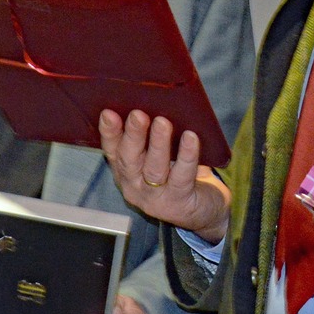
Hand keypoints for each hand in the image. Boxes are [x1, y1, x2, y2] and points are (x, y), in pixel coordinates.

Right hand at [98, 109, 230, 243]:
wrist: (204, 210)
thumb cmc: (180, 175)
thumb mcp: (161, 157)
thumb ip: (152, 137)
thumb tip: (155, 103)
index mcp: (126, 172)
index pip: (113, 150)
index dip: (109, 133)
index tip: (108, 113)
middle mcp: (134, 186)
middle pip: (129, 160)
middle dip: (133, 135)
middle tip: (138, 114)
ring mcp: (155, 197)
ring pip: (154, 168)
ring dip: (158, 143)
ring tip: (163, 122)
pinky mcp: (178, 202)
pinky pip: (182, 176)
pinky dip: (187, 155)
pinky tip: (191, 138)